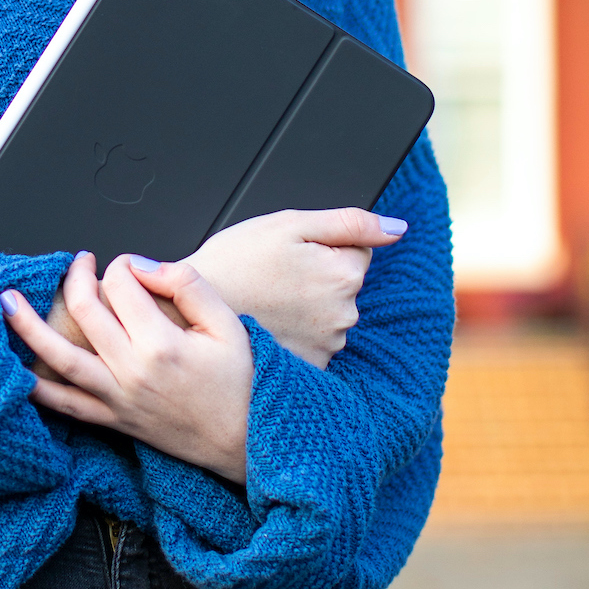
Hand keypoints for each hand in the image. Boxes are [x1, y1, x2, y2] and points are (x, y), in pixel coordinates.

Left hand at [2, 251, 252, 482]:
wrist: (248, 443)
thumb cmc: (240, 382)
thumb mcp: (228, 322)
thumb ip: (186, 284)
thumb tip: (142, 265)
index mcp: (162, 344)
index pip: (122, 286)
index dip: (123, 265)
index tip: (135, 268)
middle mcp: (133, 372)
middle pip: (86, 311)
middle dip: (77, 278)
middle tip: (80, 263)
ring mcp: (118, 400)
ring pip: (61, 359)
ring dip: (28, 328)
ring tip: (6, 302)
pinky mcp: (114, 421)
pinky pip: (66, 406)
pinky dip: (38, 388)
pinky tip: (17, 369)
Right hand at [184, 208, 405, 367]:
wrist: (192, 313)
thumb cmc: (233, 262)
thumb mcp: (288, 224)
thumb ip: (349, 223)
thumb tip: (397, 228)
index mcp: (343, 275)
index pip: (356, 250)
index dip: (321, 245)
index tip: (290, 253)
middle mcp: (344, 316)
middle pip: (343, 282)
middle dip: (317, 275)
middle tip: (273, 274)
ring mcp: (327, 345)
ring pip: (329, 311)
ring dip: (306, 304)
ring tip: (267, 297)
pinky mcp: (309, 366)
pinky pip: (314, 339)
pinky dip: (296, 330)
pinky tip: (269, 321)